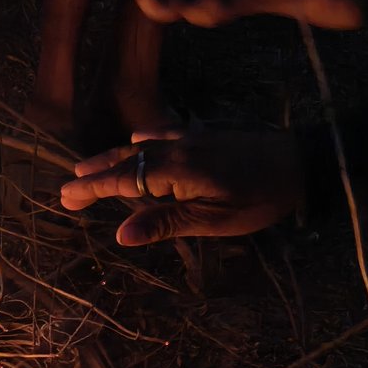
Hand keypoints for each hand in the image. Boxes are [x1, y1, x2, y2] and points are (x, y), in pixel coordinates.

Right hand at [60, 129, 302, 245]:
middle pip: (127, 159)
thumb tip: (121, 235)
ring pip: (143, 147)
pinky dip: (146, 138)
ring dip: (114, 157)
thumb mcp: (212, 221)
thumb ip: (165, 224)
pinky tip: (139, 138)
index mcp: (176, 171)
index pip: (123, 179)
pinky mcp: (207, 137)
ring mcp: (193, 139)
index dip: (93, 189)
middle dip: (96, 173)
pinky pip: (167, 133)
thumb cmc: (259, 198)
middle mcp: (178, 148)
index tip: (66, 197)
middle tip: (67, 187)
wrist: (302, 163)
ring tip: (90, 167)